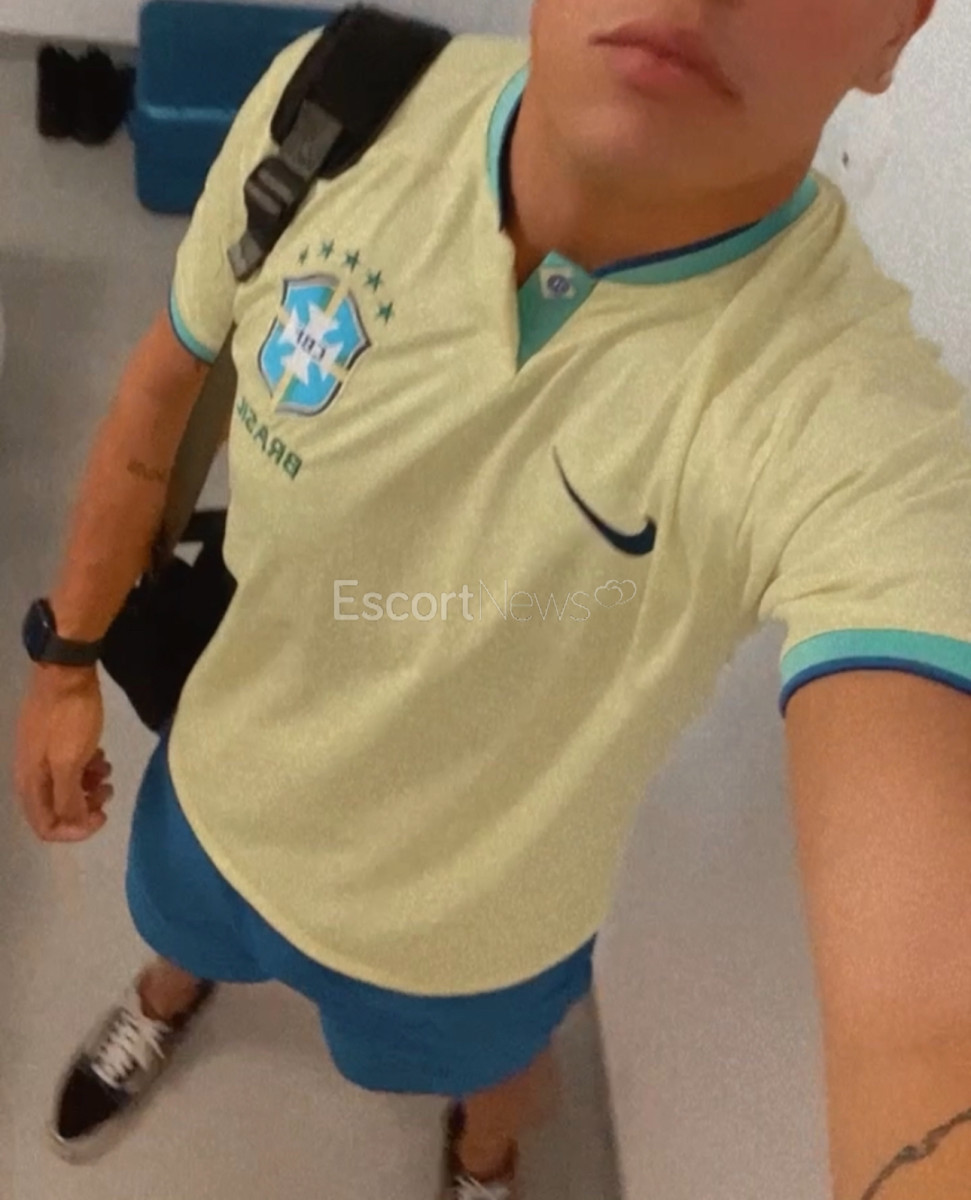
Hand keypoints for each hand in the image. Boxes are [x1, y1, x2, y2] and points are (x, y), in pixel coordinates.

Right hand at [13, 668, 113, 842]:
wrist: (65, 673)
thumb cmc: (69, 718)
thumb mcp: (71, 762)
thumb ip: (67, 797)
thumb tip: (72, 824)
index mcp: (31, 783)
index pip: (46, 827)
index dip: (75, 830)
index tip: (102, 817)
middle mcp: (31, 774)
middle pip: (57, 809)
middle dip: (85, 807)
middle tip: (107, 792)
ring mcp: (42, 756)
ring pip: (66, 788)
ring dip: (89, 786)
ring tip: (108, 771)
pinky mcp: (54, 741)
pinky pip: (70, 767)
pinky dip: (87, 768)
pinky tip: (102, 755)